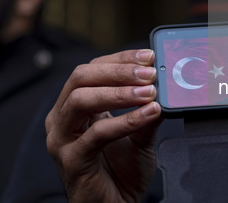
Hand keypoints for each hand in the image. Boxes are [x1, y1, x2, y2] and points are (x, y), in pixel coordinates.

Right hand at [45, 49, 161, 202]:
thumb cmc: (121, 171)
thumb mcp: (140, 133)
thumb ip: (148, 108)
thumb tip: (165, 84)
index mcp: (74, 105)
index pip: (93, 69)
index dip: (121, 59)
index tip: (148, 57)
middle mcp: (62, 118)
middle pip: (81, 78)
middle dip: (118, 70)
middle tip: (148, 72)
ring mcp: (62, 139)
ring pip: (81, 100)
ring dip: (119, 92)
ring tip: (149, 92)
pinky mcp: (71, 160)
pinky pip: (97, 133)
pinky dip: (125, 120)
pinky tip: (148, 114)